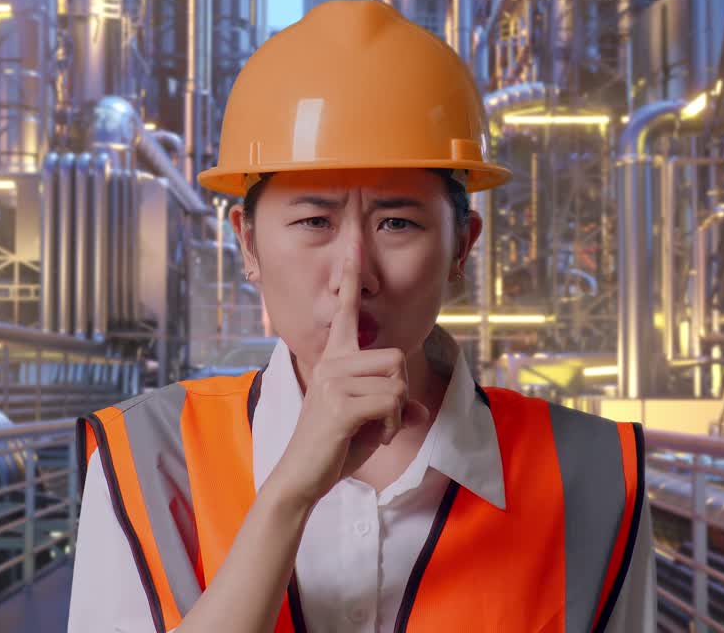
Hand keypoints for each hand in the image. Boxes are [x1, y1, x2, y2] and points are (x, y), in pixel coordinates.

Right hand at [265, 245, 429, 509]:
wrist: (303, 478)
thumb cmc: (335, 449)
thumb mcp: (373, 424)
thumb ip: (396, 408)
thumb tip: (420, 409)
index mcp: (335, 359)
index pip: (346, 312)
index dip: (350, 279)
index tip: (353, 246)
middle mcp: (332, 362)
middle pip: (396, 357)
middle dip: (400, 393)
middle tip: (381, 419)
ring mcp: (333, 380)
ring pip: (397, 381)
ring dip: (397, 413)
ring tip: (374, 429)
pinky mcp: (340, 403)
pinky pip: (392, 402)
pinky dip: (393, 425)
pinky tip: (375, 437)